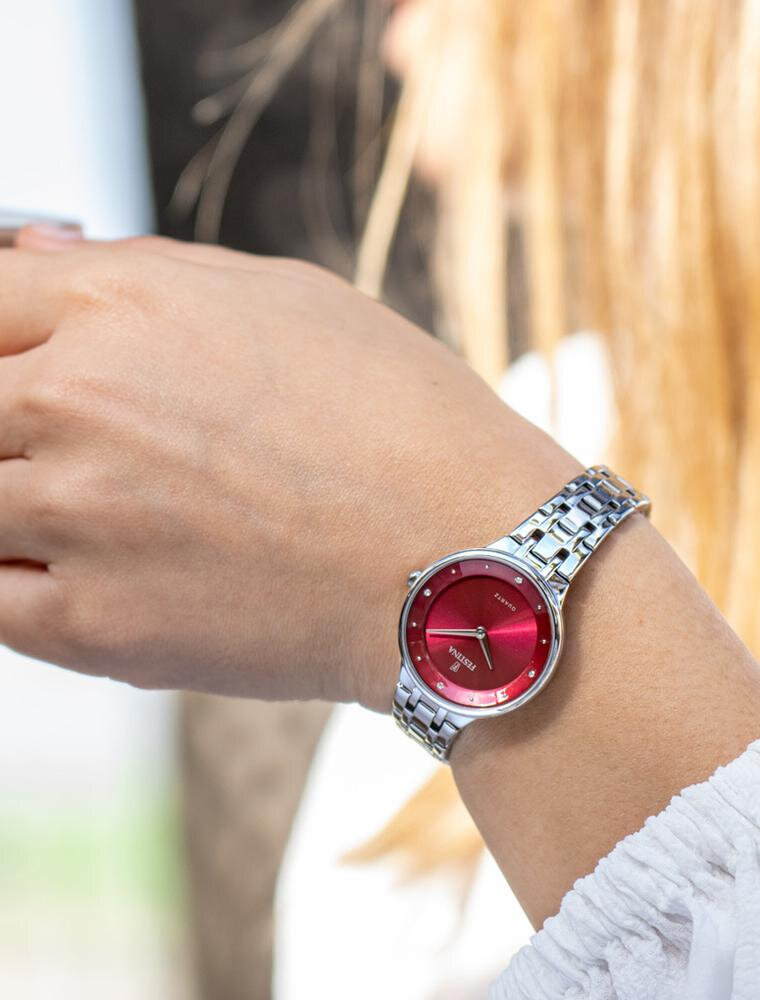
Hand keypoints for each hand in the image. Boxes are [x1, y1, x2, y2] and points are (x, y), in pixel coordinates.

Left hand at [0, 232, 574, 710]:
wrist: (467, 560)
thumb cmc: (402, 421)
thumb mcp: (290, 298)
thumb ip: (145, 273)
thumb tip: (36, 261)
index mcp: (123, 308)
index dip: (3, 337)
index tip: (29, 365)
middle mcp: (79, 402)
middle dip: (12, 422)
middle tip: (77, 453)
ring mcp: (77, 518)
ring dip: (15, 504)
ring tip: (99, 515)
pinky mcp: (93, 628)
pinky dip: (17, 580)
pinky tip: (83, 573)